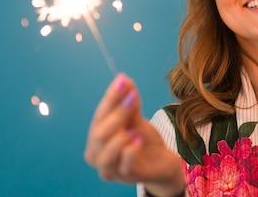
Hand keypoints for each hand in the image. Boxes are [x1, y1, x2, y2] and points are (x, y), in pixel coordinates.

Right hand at [84, 74, 184, 193]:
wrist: (162, 161)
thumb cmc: (142, 140)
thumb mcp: (135, 118)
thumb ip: (129, 102)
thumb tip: (123, 79)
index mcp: (95, 139)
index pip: (99, 116)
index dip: (110, 98)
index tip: (122, 81)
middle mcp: (97, 155)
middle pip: (99, 134)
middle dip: (116, 114)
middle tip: (132, 99)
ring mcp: (112, 169)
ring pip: (106, 154)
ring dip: (119, 137)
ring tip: (133, 127)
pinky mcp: (128, 177)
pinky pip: (124, 166)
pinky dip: (130, 151)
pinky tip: (138, 140)